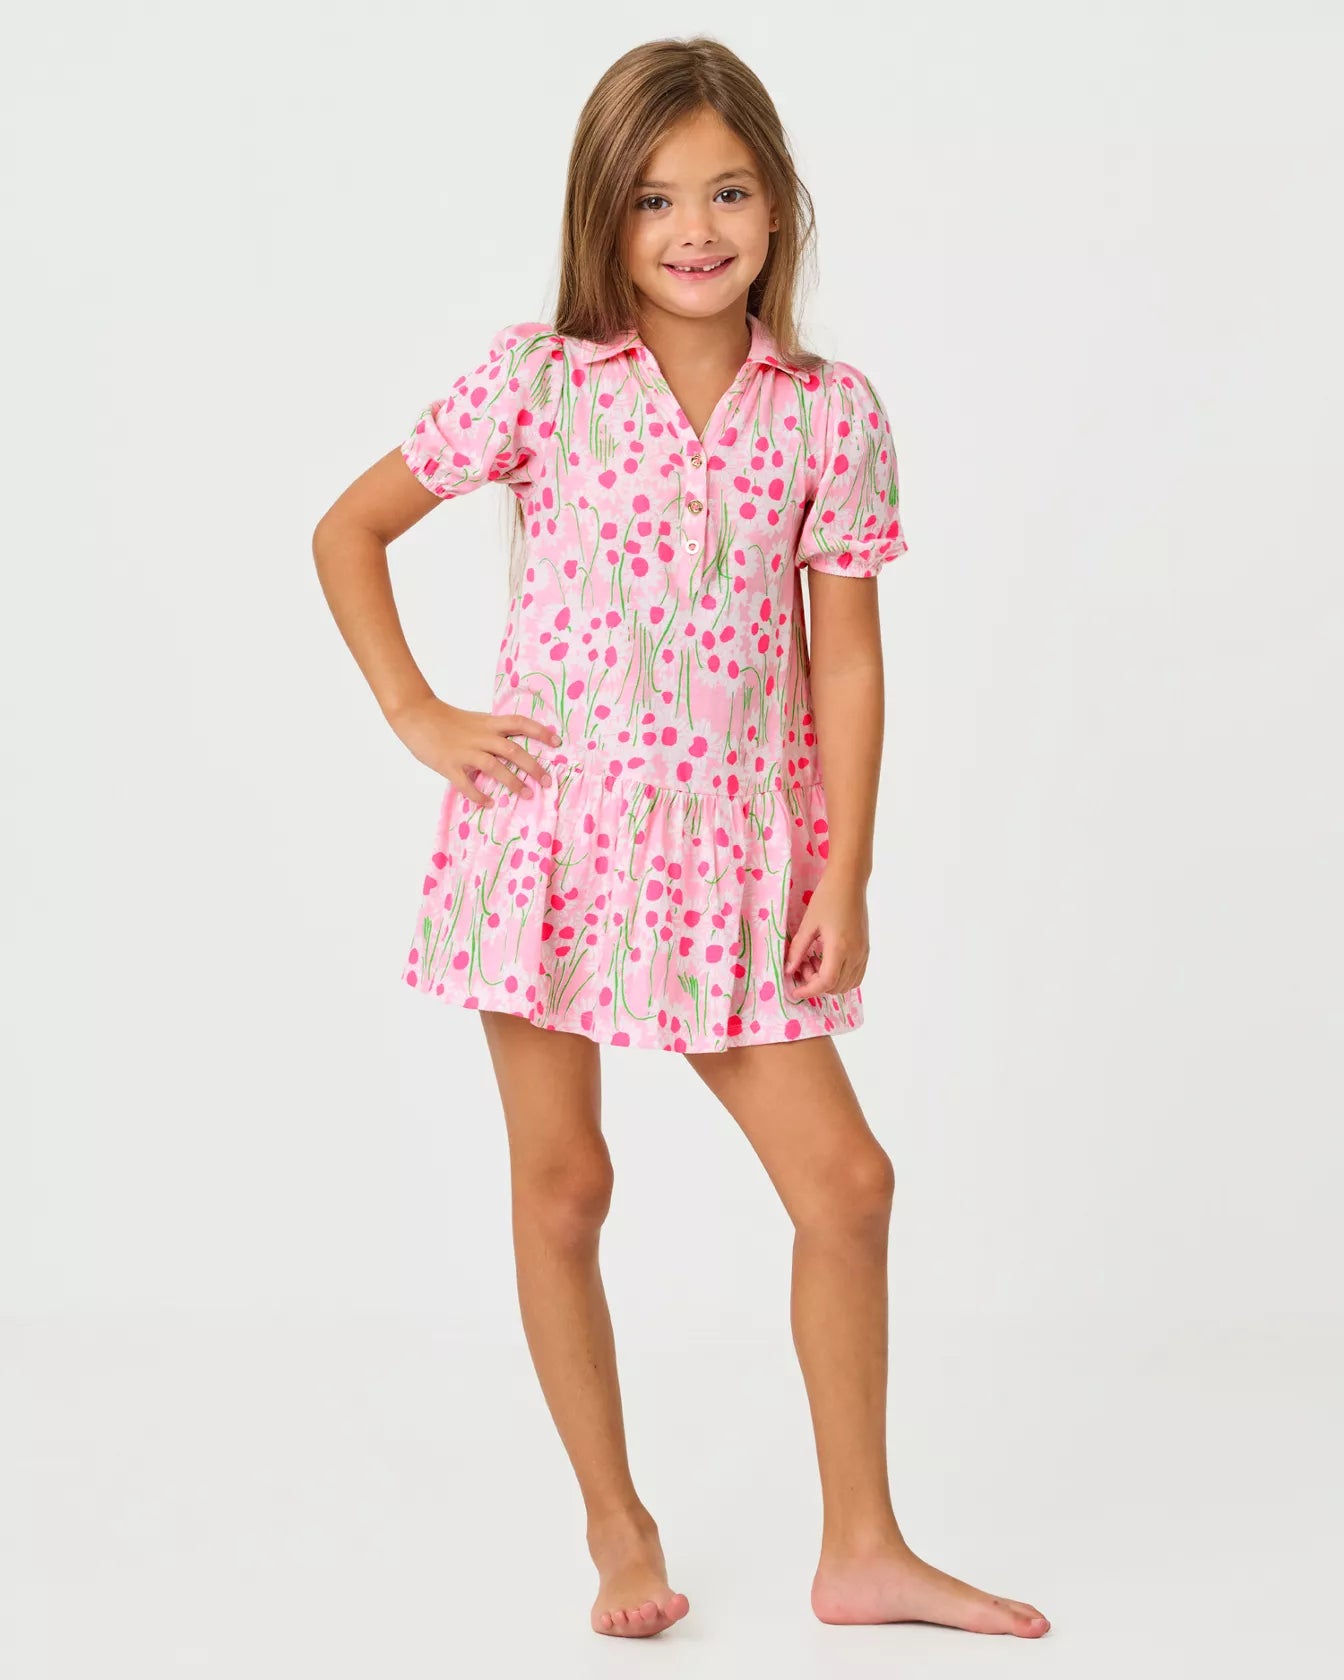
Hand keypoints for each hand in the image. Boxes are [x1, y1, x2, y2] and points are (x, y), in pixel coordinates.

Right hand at [388, 695, 561, 808]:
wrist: (416, 714)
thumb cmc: (444, 718)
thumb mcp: (473, 720)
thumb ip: (490, 732)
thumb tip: (510, 747)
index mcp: (487, 723)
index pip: (519, 723)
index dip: (539, 731)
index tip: (557, 742)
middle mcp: (480, 737)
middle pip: (513, 750)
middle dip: (533, 766)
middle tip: (547, 782)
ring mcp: (465, 751)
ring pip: (495, 767)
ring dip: (513, 782)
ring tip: (527, 794)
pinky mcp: (449, 765)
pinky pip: (467, 784)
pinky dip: (479, 795)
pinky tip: (488, 803)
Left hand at [783, 868, 869, 998]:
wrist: (849, 882)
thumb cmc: (827, 898)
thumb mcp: (808, 924)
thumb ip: (798, 949)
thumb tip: (789, 970)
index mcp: (839, 947)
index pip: (826, 982)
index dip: (809, 990)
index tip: (795, 991)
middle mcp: (855, 954)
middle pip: (836, 986)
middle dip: (816, 984)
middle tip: (802, 967)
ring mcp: (863, 952)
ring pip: (848, 984)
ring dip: (829, 982)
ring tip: (814, 962)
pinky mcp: (865, 948)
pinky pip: (856, 974)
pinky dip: (841, 977)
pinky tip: (827, 962)